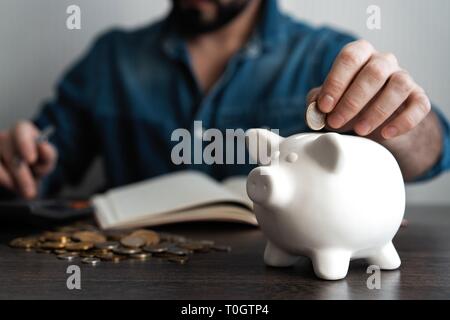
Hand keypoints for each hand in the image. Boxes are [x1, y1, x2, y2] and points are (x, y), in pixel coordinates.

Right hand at [0, 121, 56, 197]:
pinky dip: (3, 181)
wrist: (24, 178)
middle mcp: (3, 136)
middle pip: (10, 152)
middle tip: (30, 192)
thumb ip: (48, 154)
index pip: (21, 129)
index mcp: (22, 131)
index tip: (31, 159)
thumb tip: (43, 146)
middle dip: (21, 175)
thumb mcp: (46, 160)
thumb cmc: (36, 164)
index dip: (25, 143)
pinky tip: (12, 186)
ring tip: (25, 192)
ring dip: (11, 181)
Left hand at [308, 40, 430, 140]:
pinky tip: (386, 134)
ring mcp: (403, 77)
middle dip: (352, 101)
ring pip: (398, 85)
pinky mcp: (418, 97)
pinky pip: (419, 105)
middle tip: (335, 122)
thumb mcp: (327, 102)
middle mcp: (383, 61)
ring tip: (359, 130)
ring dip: (377, 111)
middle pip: (374, 72)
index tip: (324, 106)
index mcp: (359, 54)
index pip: (350, 57)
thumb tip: (313, 108)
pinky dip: (404, 121)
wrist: (374, 121)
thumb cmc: (346, 105)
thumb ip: (316, 101)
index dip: (336, 82)